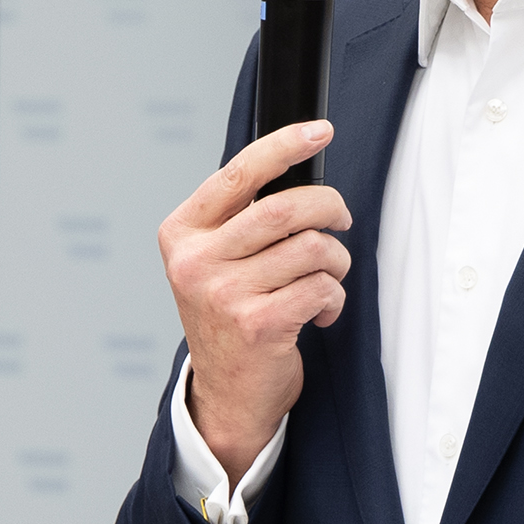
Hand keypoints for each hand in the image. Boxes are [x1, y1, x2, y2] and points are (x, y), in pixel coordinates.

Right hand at [157, 121, 351, 482]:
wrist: (229, 394)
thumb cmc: (233, 314)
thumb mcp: (218, 260)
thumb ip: (243, 217)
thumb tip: (301, 165)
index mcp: (182, 233)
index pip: (237, 172)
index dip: (284, 145)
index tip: (320, 130)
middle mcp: (195, 262)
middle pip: (284, 208)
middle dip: (329, 208)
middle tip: (342, 221)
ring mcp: (222, 294)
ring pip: (310, 248)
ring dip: (335, 262)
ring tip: (327, 279)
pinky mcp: (256, 325)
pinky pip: (321, 288)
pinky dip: (334, 297)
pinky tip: (320, 313)